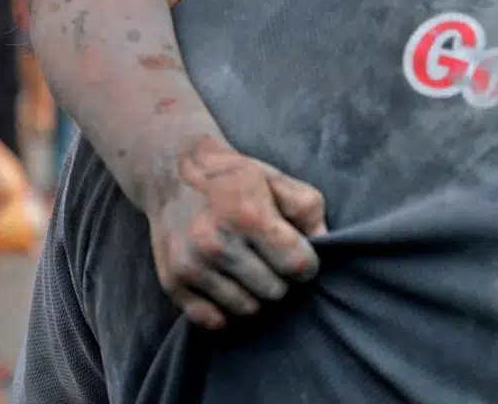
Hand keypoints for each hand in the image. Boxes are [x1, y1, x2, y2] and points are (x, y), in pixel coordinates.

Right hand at [148, 136, 326, 329]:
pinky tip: (234, 289)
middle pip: (275, 291)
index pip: (296, 264)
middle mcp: (216, 244)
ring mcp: (191, 267)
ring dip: (258, 296)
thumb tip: (325, 244)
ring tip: (255, 274)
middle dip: (283, 279)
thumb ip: (308, 211)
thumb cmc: (236, 179)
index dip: (308, 264)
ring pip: (247, 309)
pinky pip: (213, 321)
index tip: (302, 257)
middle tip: (275, 263)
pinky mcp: (172, 284)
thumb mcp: (279, 181)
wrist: (175, 176)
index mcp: (248, 216)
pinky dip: (229, 312)